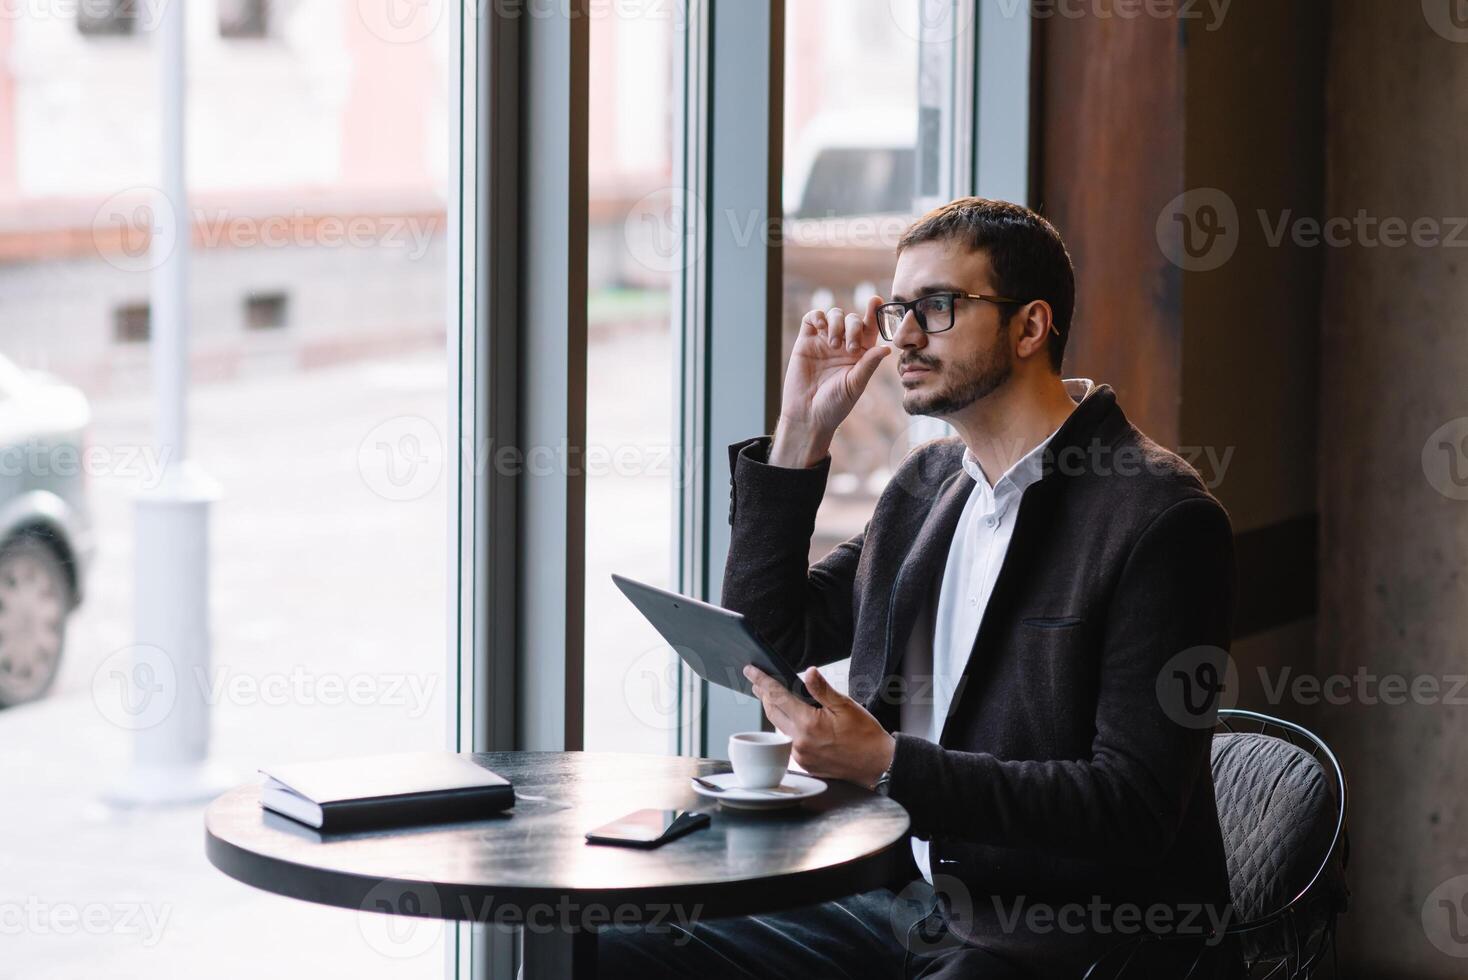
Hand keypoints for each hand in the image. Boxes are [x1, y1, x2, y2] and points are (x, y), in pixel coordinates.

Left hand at [742, 664, 895, 788]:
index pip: (777, 696)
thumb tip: (808, 672)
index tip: (750, 671)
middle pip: (773, 712)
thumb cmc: (866, 735)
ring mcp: (801, 756)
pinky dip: (787, 727)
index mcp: (808, 724)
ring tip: (774, 697)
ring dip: (775, 711)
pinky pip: (789, 742)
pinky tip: (792, 720)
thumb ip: (822, 689)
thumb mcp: (846, 705)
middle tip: (758, 682)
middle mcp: (799, 742)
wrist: (878, 765)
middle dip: (764, 695)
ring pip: (779, 727)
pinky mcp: (806, 764)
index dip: (762, 681)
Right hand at [769, 297, 891, 467]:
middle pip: (852, 319)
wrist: (807, 415)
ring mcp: (824, 341)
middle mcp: (843, 345)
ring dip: (837, 323)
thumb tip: (887, 348)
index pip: (869, 328)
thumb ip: (869, 364)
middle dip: (853, 327)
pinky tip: (820, 326)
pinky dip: (817, 316)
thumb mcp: (855, 384)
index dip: (874, 313)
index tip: (876, 301)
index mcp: (860, 354)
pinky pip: (812, 318)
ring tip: (834, 344)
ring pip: (834, 315)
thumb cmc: (834, 405)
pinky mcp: (805, 341)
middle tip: (849, 349)